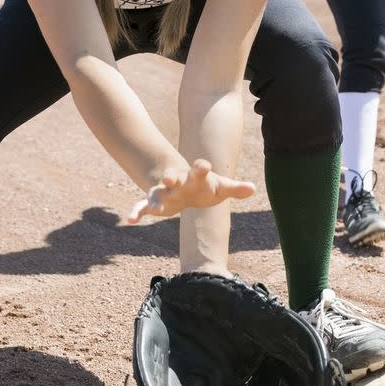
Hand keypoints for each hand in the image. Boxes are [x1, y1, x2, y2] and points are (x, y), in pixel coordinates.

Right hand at [127, 157, 254, 223]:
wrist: (184, 185)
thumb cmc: (205, 186)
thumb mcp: (221, 186)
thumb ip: (235, 188)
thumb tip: (253, 188)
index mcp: (196, 176)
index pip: (199, 169)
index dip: (202, 167)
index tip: (205, 165)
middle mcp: (178, 181)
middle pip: (174, 177)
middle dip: (171, 176)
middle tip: (169, 176)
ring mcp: (165, 191)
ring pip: (157, 193)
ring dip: (154, 199)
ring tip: (154, 207)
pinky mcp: (155, 203)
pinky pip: (143, 206)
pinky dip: (136, 212)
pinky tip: (130, 220)